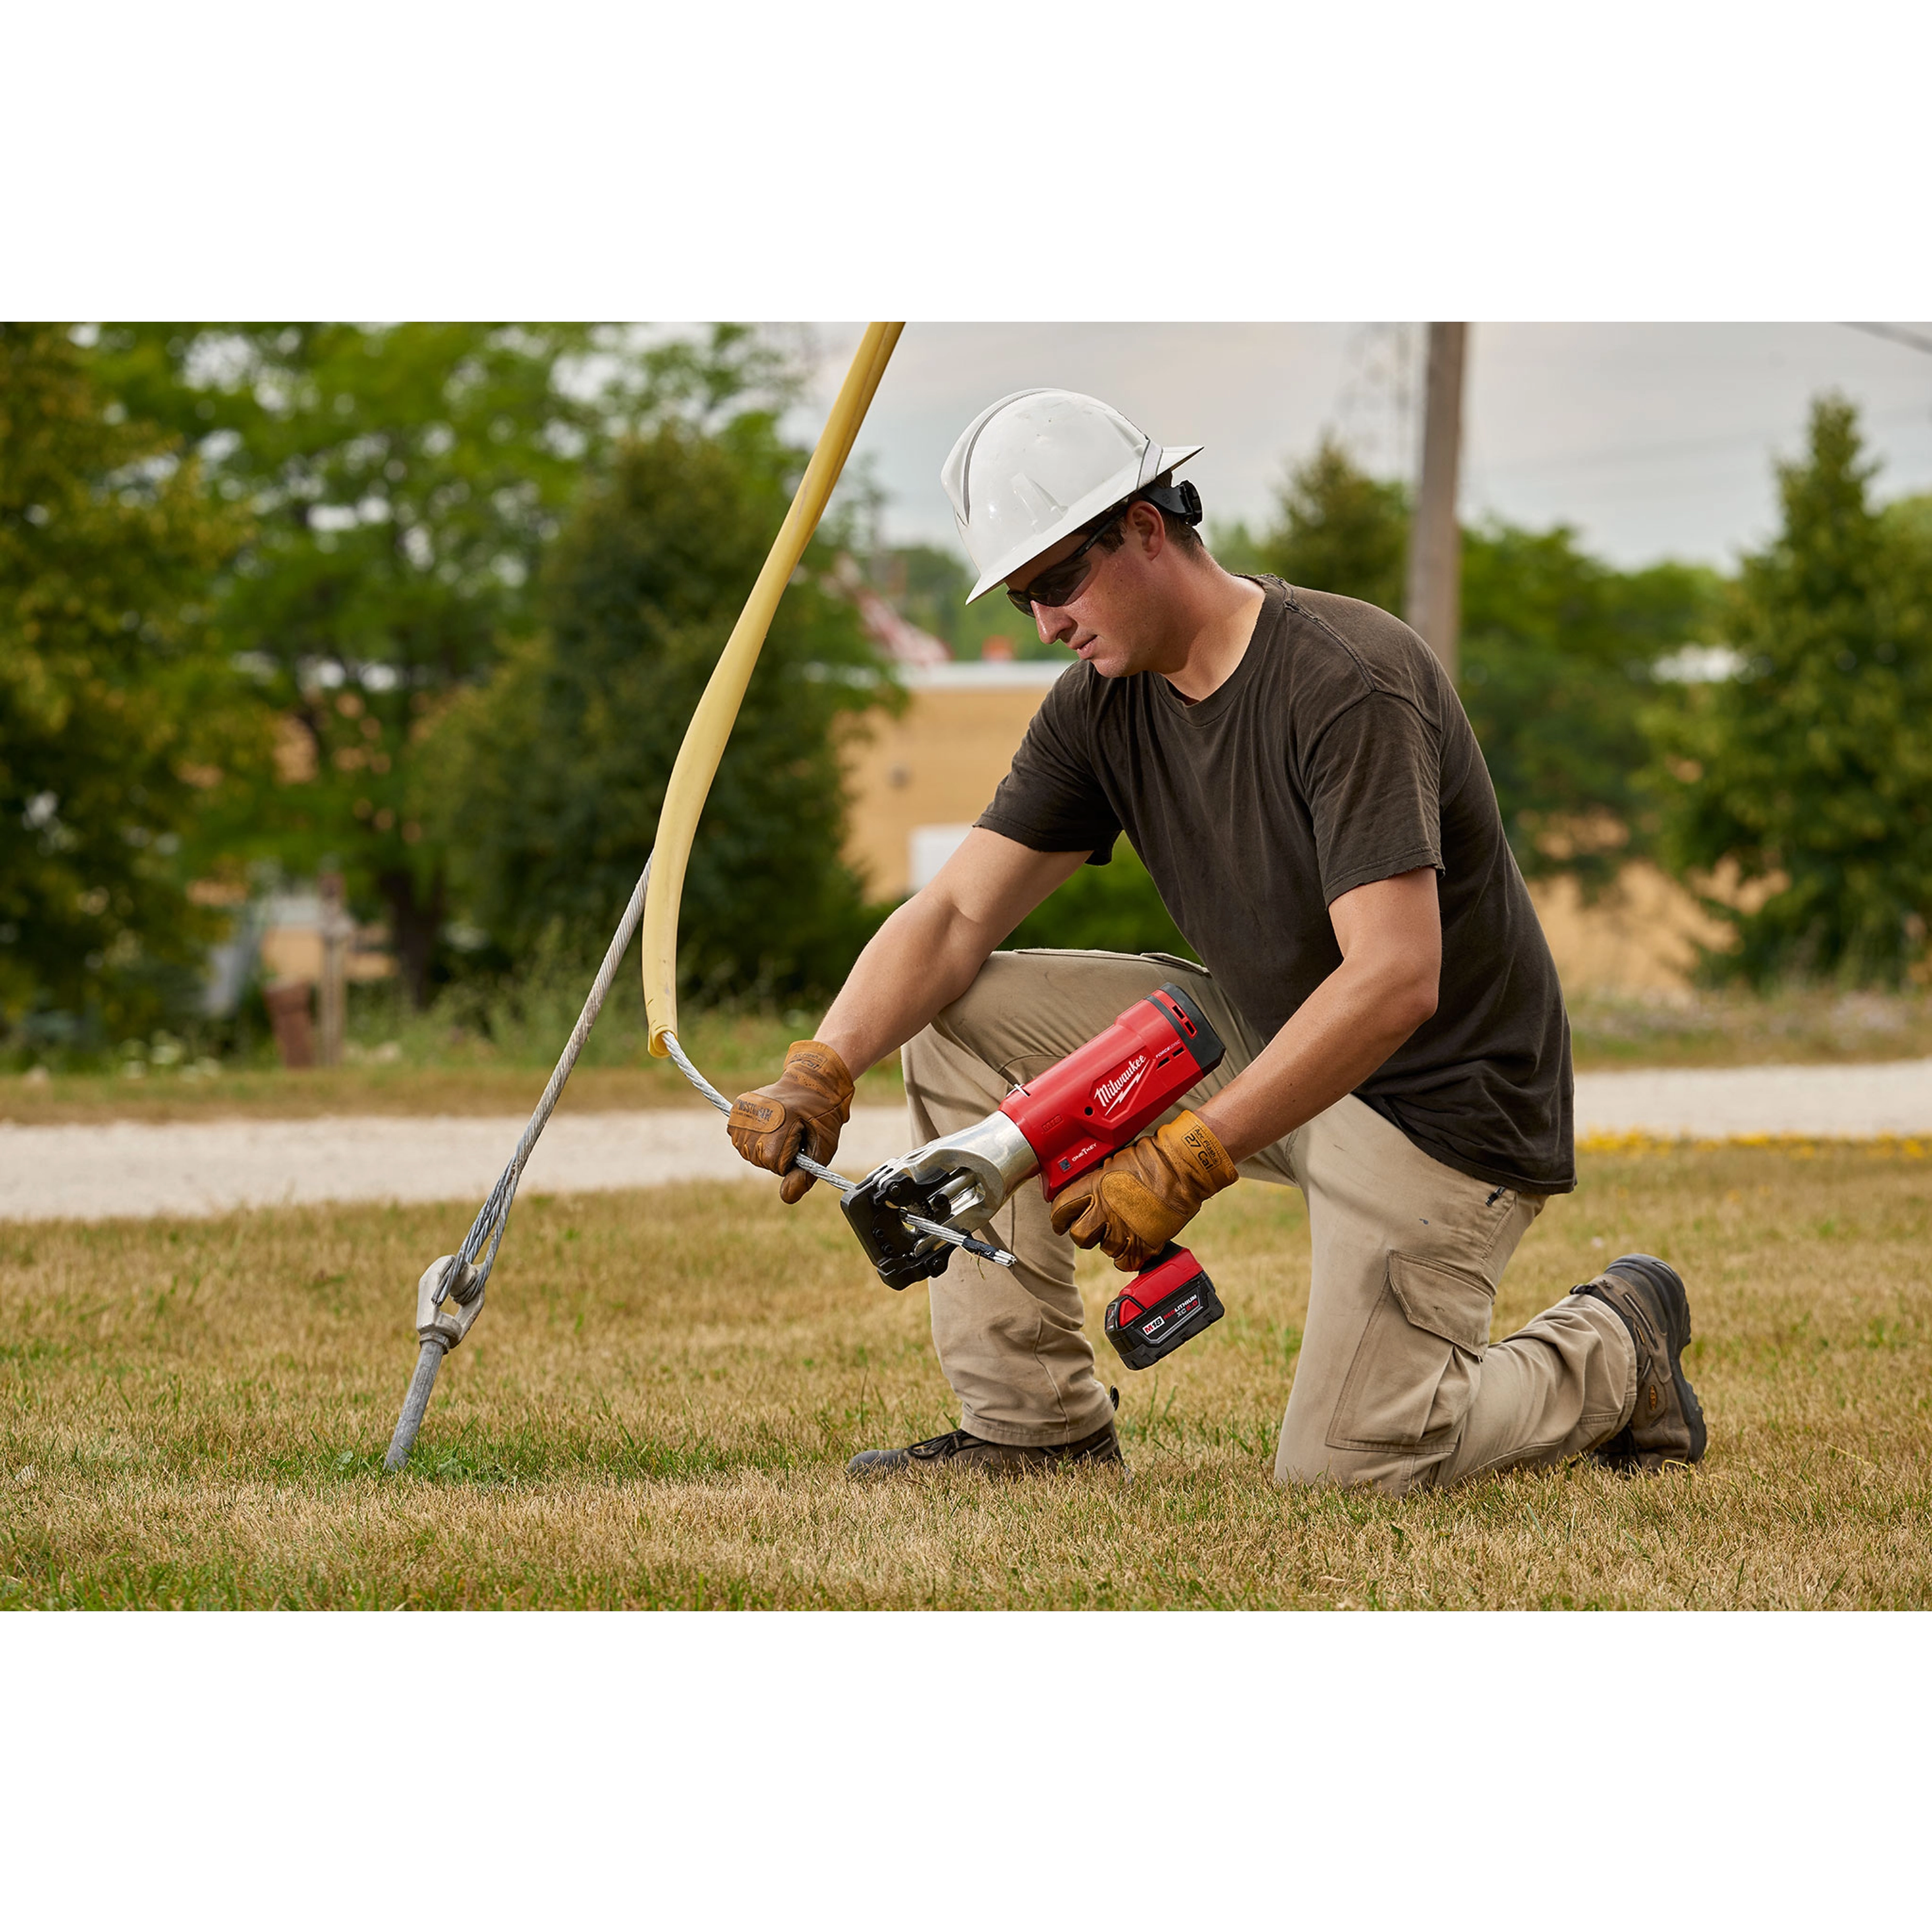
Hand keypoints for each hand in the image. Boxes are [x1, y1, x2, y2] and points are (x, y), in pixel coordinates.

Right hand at [728, 1041, 854, 1203]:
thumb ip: (806, 1175)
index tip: (801, 1143)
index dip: (791, 1160)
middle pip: (758, 1159)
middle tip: (791, 1135)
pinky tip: (766, 1127)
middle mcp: (758, 1113)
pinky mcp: (738, 1106)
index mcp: (781, 1120)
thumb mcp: (824, 1146)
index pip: (774, 1163)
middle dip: (775, 1156)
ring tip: (780, 1129)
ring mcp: (745, 1108)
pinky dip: (750, 1138)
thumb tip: (786, 1198)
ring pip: (745, 1151)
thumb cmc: (822, 1116)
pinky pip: (736, 1137)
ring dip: (762, 1148)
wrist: (813, 1082)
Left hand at [1049, 1109, 1237, 1272]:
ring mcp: (1125, 1229)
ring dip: (1112, 1241)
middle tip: (1094, 1226)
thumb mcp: (1115, 1160)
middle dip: (1084, 1233)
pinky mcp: (1145, 1244)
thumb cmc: (1153, 1157)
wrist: (1183, 1168)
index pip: (1061, 1210)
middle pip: (1079, 1237)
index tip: (1061, 1221)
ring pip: (1105, 1249)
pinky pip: (1126, 1262)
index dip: (1059, 1217)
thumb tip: (1085, 1188)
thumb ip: (1096, 1179)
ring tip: (1125, 1227)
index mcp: (1094, 1187)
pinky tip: (1135, 1243)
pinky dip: (1129, 1256)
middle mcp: (1105, 1211)